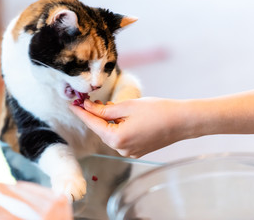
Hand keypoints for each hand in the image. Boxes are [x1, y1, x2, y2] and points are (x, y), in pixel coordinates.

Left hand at [70, 98, 196, 157]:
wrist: (182, 122)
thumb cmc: (158, 111)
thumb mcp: (128, 106)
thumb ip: (105, 109)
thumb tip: (88, 107)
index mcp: (116, 138)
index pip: (92, 123)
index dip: (81, 112)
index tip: (71, 104)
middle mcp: (121, 149)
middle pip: (101, 130)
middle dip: (95, 115)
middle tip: (89, 101)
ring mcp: (130, 152)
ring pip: (111, 134)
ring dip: (108, 121)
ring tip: (109, 105)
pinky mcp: (137, 150)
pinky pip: (121, 138)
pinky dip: (118, 127)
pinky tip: (121, 116)